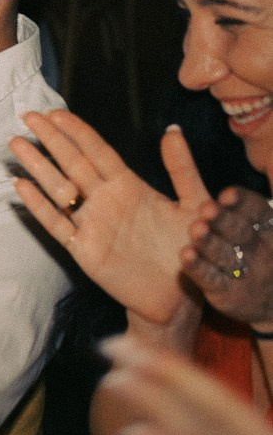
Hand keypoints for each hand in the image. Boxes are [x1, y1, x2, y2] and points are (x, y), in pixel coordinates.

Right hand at [11, 115, 203, 324]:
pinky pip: (57, 225)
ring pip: (59, 189)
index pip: (97, 151)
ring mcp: (92, 224)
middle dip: (51, 139)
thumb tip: (171, 130)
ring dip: (37, 166)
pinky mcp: (84, 250)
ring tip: (16, 144)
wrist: (181, 297)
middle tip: (28, 116)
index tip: (56, 112)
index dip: (77, 131)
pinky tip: (21, 186)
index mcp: (130, 187)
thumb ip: (182, 168)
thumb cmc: (191, 249)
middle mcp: (106, 201)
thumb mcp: (195, 204)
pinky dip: (39, 206)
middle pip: (72, 163)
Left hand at [182, 183, 272, 328]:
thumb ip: (196, 177)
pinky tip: (185, 257)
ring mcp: (245, 271)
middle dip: (225, 220)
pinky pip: (214, 280)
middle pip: (241, 231)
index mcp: (263, 225)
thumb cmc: (242, 244)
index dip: (244, 202)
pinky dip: (200, 268)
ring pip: (227, 255)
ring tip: (196, 230)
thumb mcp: (233, 214)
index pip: (256, 210)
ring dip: (211, 243)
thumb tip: (170, 135)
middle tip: (208, 209)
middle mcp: (258, 247)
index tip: (227, 194)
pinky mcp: (229, 293)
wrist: (265, 299)